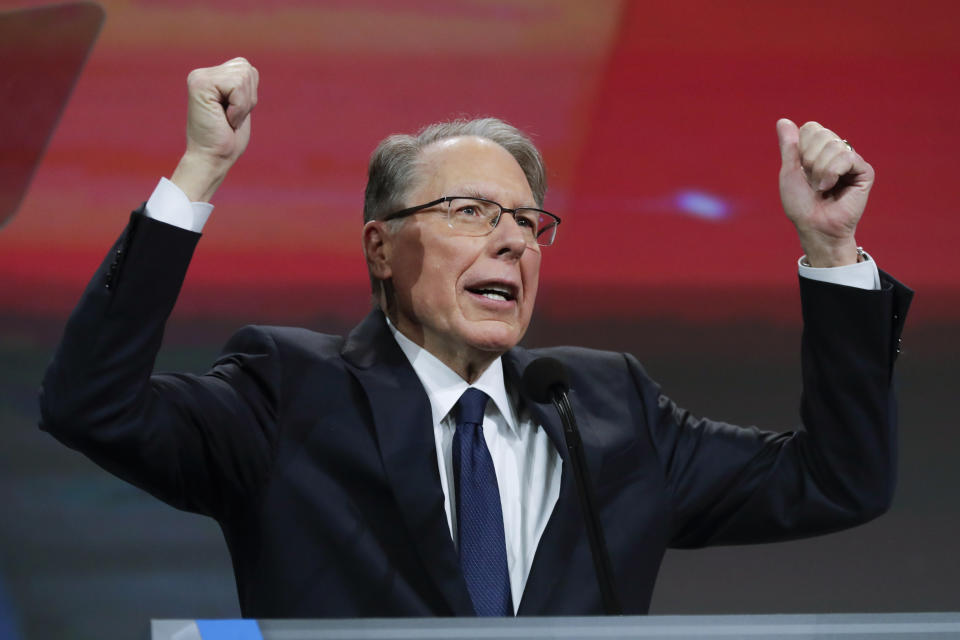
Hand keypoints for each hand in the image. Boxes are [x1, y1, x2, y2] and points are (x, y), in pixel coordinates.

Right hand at [171, 57, 258, 201]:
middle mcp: (202, 73)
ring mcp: (199, 77)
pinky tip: (225, 119)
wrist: (213, 159)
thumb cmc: (228, 140)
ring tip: (227, 119)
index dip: (249, 96)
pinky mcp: (200, 84)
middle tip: (231, 118)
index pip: (248, 70)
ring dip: (243, 105)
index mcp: (212, 77)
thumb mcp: (240, 107)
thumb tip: (248, 68)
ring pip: (243, 76)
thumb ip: (242, 86)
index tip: (234, 114)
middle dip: (247, 99)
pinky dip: (239, 108)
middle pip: (247, 69)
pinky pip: (237, 86)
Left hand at [776, 118, 873, 266]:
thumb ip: (789, 146)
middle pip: (822, 134)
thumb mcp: (789, 172)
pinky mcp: (865, 171)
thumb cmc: (800, 204)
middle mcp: (838, 152)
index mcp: (820, 150)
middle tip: (813, 182)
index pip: (811, 128)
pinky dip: (833, 172)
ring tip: (822, 188)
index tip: (802, 170)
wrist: (814, 225)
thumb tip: (782, 120)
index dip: (801, 149)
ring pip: (834, 146)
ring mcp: (852, 161)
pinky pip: (847, 157)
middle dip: (810, 160)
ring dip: (820, 170)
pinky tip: (831, 187)